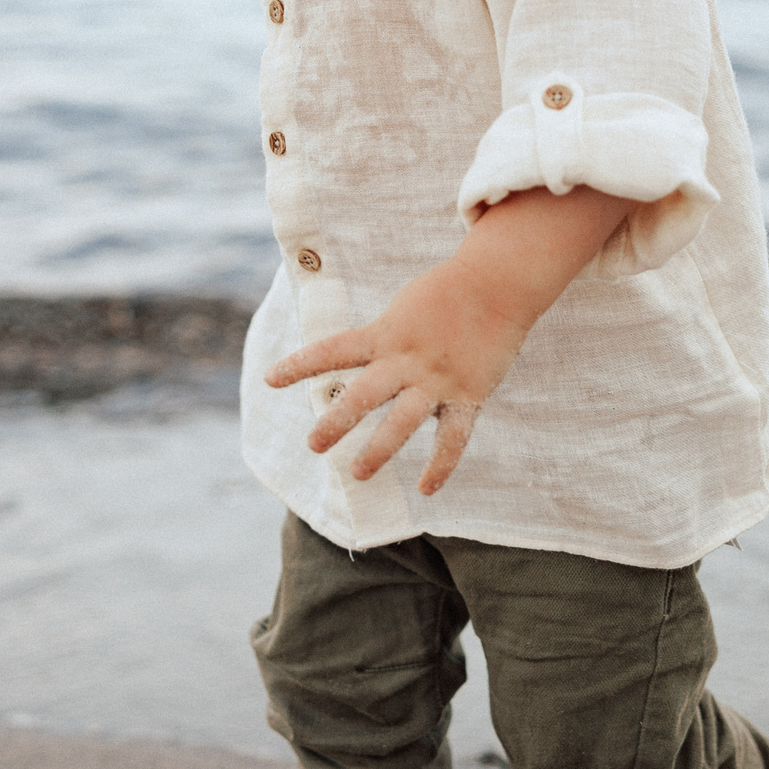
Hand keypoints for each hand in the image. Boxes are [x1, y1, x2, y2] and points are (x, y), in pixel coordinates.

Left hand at [263, 184, 639, 494]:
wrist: (498, 280)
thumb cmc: (446, 293)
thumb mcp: (403, 309)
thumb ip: (382, 340)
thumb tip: (357, 363)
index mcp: (385, 333)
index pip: (333, 350)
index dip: (300, 365)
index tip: (270, 380)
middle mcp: (406, 358)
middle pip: (362, 395)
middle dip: (335, 422)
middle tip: (313, 445)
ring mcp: (437, 378)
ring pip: (402, 421)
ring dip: (378, 450)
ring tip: (357, 473)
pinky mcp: (468, 393)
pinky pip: (454, 437)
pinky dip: (440, 465)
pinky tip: (425, 488)